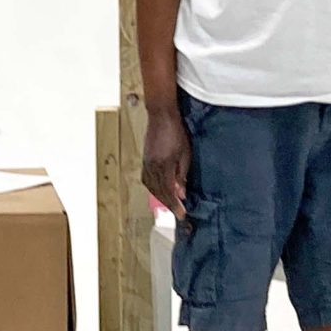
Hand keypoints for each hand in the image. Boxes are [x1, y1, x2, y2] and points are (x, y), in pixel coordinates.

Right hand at [142, 105, 190, 220]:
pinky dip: (154, 189)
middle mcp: (151, 167)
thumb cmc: (176, 132)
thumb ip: (181, 175)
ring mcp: (146, 164)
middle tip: (178, 212)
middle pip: (158, 192)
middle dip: (168, 204)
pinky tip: (159, 191)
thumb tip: (181, 192)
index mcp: (163, 166)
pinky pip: (147, 180)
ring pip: (151, 187)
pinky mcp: (144, 160)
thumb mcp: (185, 154)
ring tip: (169, 204)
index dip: (175, 204)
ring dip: (160, 198)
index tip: (182, 214)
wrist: (161, 116)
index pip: (168, 191)